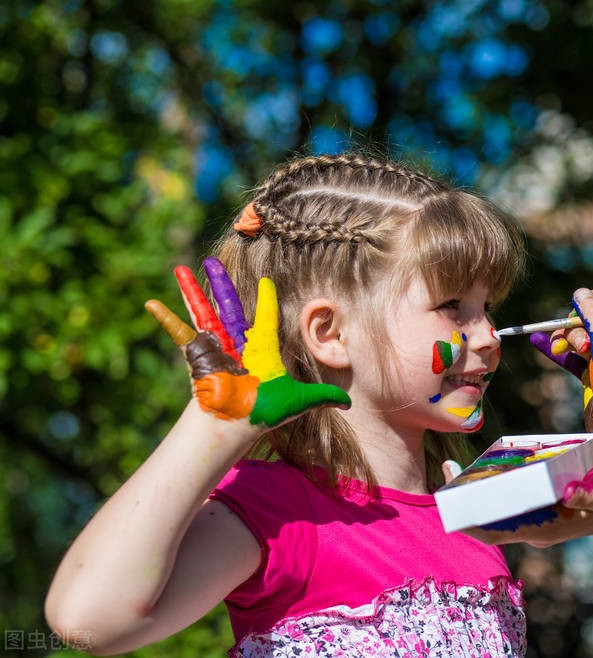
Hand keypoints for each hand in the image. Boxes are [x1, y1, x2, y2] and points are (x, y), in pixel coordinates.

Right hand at [145, 258, 350, 428]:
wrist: (233, 427)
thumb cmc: (263, 414)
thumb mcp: (298, 402)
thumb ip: (322, 397)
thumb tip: (346, 402)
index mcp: (261, 348)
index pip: (264, 316)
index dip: (265, 299)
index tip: (267, 281)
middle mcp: (237, 343)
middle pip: (229, 305)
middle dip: (223, 283)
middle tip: (214, 261)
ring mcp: (215, 346)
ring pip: (203, 310)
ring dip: (191, 289)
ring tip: (180, 268)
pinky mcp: (197, 353)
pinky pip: (179, 332)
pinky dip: (166, 319)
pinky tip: (151, 304)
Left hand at [459, 460, 592, 546]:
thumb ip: (589, 495)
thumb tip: (567, 491)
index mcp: (542, 529)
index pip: (496, 532)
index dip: (470, 521)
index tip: (450, 501)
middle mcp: (533, 528)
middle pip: (490, 519)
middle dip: (466, 499)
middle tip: (448, 469)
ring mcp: (535, 521)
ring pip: (497, 511)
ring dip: (477, 492)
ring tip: (458, 467)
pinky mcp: (539, 510)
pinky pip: (509, 502)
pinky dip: (495, 488)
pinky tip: (486, 467)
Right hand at [544, 287, 592, 479]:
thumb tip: (580, 292)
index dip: (592, 302)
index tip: (577, 312)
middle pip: (592, 317)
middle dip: (576, 325)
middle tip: (576, 345)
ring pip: (580, 335)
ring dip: (565, 338)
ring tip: (557, 348)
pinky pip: (572, 355)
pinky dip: (558, 350)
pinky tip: (540, 343)